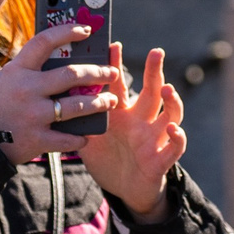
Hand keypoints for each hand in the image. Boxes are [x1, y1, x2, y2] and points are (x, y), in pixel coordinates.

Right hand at [0, 25, 118, 165]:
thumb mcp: (7, 79)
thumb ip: (31, 71)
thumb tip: (65, 61)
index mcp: (18, 70)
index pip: (45, 41)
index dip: (67, 31)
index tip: (85, 30)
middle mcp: (28, 89)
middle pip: (71, 75)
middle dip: (98, 73)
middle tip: (111, 73)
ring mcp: (33, 115)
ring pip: (77, 106)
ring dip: (99, 103)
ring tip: (109, 101)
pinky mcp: (37, 139)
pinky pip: (67, 138)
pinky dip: (80, 137)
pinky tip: (86, 135)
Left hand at [80, 45, 185, 220]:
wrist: (123, 189)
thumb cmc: (107, 159)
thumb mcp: (89, 139)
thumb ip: (78, 122)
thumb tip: (55, 102)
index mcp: (121, 112)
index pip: (119, 84)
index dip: (117, 65)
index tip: (112, 44)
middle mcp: (141, 120)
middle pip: (152, 90)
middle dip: (154, 71)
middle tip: (156, 52)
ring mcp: (154, 138)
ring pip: (170, 114)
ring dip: (172, 101)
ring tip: (167, 89)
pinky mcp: (161, 159)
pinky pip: (174, 147)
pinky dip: (178, 138)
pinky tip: (174, 129)